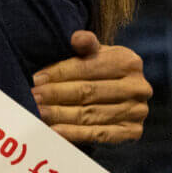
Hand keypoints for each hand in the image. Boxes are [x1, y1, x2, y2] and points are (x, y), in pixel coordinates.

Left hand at [32, 31, 149, 143]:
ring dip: (60, 114)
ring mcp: (137, 111)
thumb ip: (86, 44)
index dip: (59, 73)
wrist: (121, 96)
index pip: (88, 67)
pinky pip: (98, 134)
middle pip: (88, 91)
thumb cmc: (102, 71)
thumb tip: (77, 38)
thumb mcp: (97, 54)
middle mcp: (138, 87)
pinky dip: (74, 133)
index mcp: (129, 62)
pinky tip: (55, 131)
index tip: (36, 79)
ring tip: (38, 113)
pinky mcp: (132, 132)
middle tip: (33, 97)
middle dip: (56, 94)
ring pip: (90, 114)